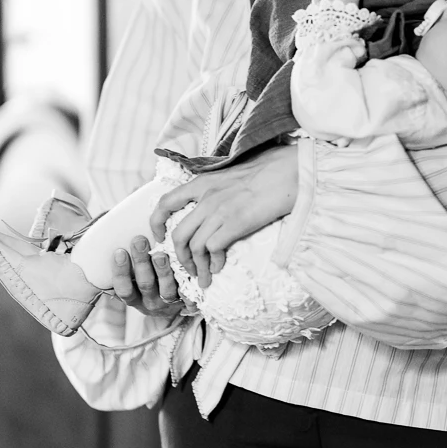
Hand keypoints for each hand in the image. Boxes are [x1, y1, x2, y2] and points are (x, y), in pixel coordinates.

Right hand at [111, 236, 184, 320]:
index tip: (119, 251)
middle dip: (141, 261)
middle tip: (139, 241)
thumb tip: (113, 240)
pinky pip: (186, 291)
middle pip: (145, 284)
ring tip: (160, 253)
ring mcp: (169, 302)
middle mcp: (150, 302)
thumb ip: (125, 268)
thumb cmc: (145, 285)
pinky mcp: (185, 299)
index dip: (120, 272)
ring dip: (162, 270)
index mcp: (134, 299)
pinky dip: (184, 278)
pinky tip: (183, 263)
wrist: (171, 309)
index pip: (124, 289)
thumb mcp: (132, 283)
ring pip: (166, 288)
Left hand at [149, 144, 298, 288]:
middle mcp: (206, 197)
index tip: (160, 237)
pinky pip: (213, 249)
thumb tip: (217, 204)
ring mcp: (219, 210)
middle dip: (180, 257)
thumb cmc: (270, 170)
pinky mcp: (235, 223)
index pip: (166, 202)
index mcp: (203, 182)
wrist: (290, 171)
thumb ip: (220, 187)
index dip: (156, 222)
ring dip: (197, 267)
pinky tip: (220, 267)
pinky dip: (214, 263)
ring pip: (193, 247)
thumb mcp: (235, 173)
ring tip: (205, 277)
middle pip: (178, 234)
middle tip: (189, 269)